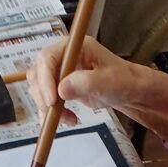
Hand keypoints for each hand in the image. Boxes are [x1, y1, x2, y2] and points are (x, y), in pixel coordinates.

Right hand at [28, 36, 144, 126]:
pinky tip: (66, 119)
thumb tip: (61, 89)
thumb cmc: (123, 81)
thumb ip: (85, 83)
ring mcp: (62, 72)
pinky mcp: (61, 87)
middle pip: (38, 73)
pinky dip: (51, 112)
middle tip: (56, 112)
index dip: (45, 78)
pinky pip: (46, 99)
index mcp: (74, 47)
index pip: (47, 57)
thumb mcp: (107, 81)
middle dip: (43, 95)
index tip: (52, 100)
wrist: (129, 92)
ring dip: (47, 106)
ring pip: (39, 88)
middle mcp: (64, 56)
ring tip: (68, 118)